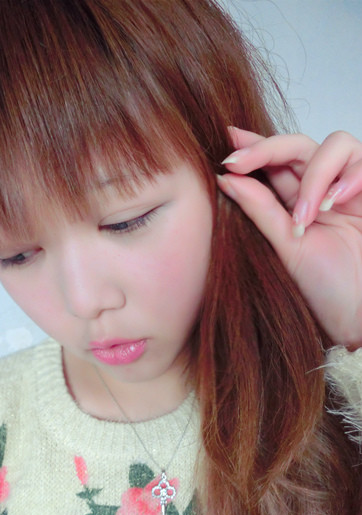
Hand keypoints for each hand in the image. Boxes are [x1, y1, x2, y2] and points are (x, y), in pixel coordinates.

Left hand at [217, 128, 361, 347]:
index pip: (275, 162)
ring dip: (316, 173)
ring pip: (335, 145)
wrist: (359, 314)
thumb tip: (227, 178)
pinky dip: (350, 176)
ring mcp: (348, 191)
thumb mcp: (286, 247)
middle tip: (238, 163)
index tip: (227, 140)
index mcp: (294, 204)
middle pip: (299, 145)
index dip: (254, 146)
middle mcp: (321, 191)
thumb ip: (261, 210)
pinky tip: (335, 202)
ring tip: (308, 214)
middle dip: (269, 148)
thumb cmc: (326, 288)